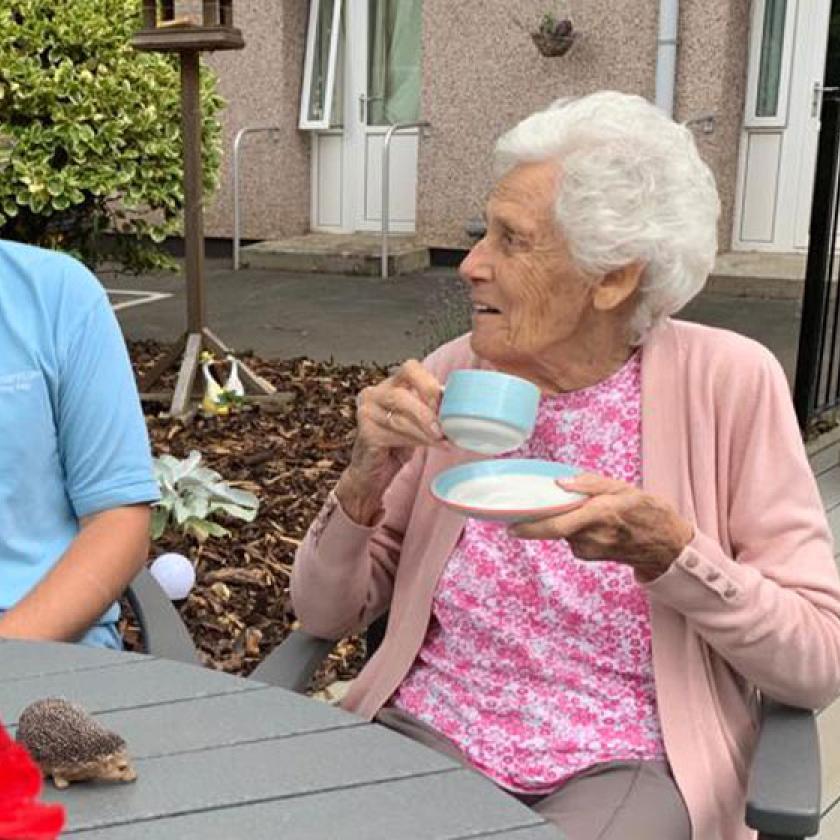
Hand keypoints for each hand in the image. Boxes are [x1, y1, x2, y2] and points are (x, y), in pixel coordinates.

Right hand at [338, 360, 444, 522]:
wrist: (375, 471)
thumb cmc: (397, 444)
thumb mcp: (418, 421)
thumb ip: (431, 409)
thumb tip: (458, 407)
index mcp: (390, 384)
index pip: (410, 368)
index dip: (429, 385)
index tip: (445, 403)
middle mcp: (374, 393)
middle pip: (402, 395)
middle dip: (427, 413)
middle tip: (444, 429)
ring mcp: (366, 413)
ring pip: (400, 418)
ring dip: (425, 432)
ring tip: (443, 441)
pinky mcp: (365, 434)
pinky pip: (393, 435)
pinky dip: (415, 441)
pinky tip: (430, 447)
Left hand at [508, 473, 693, 580]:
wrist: (666, 545)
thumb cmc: (646, 511)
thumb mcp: (623, 488)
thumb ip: (590, 483)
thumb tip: (560, 482)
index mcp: (599, 515)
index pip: (555, 525)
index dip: (529, 527)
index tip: (510, 525)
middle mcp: (591, 536)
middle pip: (553, 527)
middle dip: (544, 515)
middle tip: (540, 504)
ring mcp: (589, 550)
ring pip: (562, 530)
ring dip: (564, 518)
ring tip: (586, 508)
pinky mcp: (588, 555)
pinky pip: (570, 536)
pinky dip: (573, 527)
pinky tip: (590, 521)